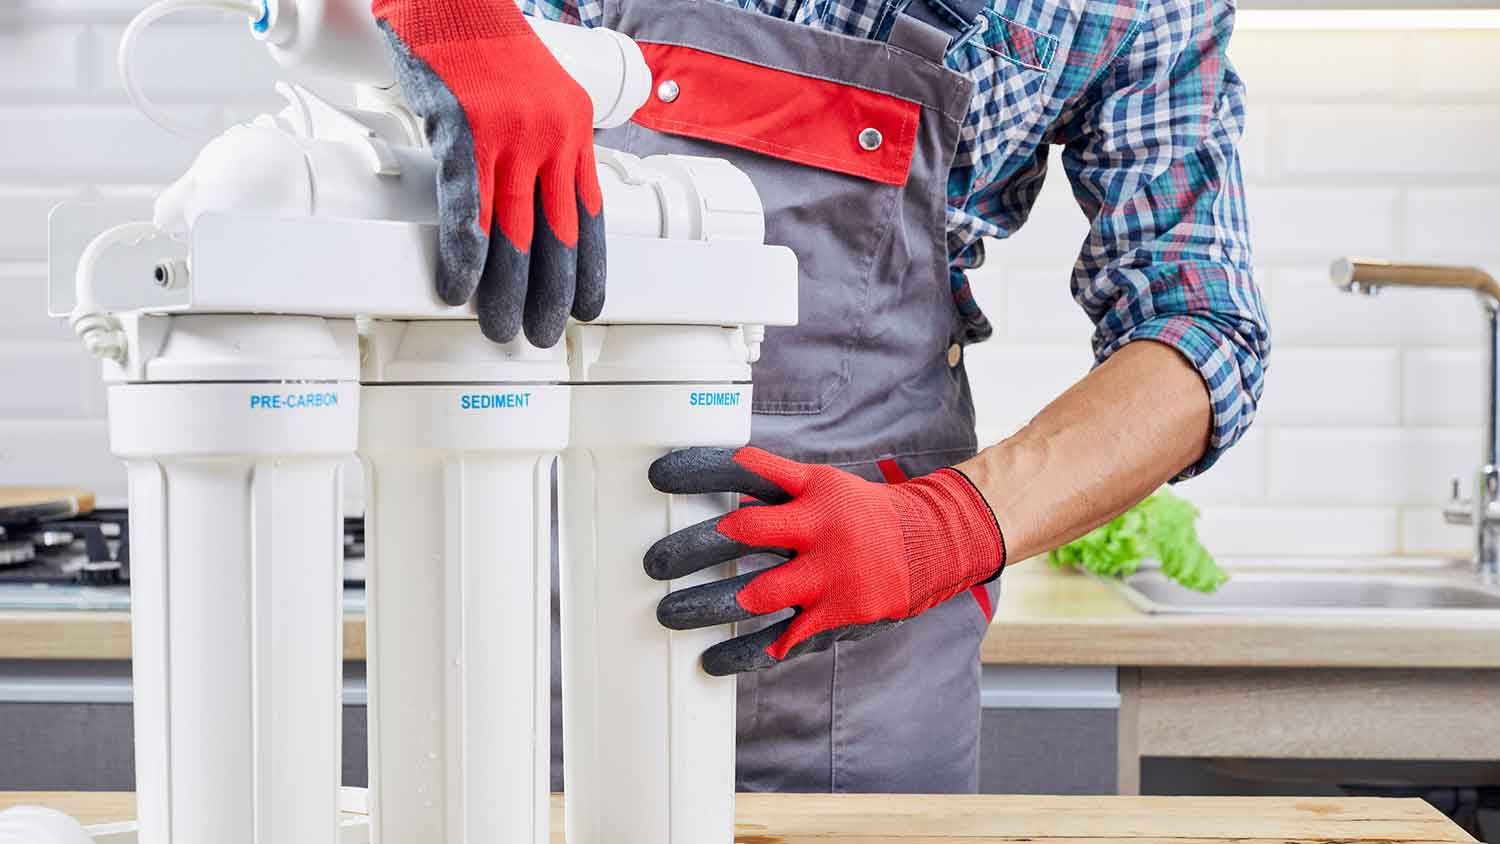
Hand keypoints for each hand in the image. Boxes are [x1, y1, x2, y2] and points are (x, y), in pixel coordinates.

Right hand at [373, 0, 604, 345]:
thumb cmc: (484, 45)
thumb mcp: (540, 95)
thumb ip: (544, 143)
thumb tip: (536, 193)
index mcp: (573, 131)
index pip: (589, 214)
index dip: (590, 268)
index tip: (588, 309)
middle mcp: (550, 136)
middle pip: (556, 234)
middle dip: (551, 294)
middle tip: (539, 335)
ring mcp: (508, 133)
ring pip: (513, 229)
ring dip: (506, 288)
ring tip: (498, 327)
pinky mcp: (463, 128)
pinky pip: (466, 204)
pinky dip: (464, 251)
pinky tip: (459, 285)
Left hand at [645, 447, 1005, 675]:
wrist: (934, 543)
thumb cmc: (864, 514)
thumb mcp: (824, 486)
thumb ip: (777, 490)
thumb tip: (725, 494)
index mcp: (812, 489)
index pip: (747, 471)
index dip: (701, 471)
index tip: (658, 477)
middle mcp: (819, 528)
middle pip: (743, 532)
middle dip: (691, 547)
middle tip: (655, 561)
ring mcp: (829, 573)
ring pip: (755, 593)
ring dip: (705, 605)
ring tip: (668, 613)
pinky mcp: (839, 613)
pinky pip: (781, 638)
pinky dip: (743, 652)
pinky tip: (711, 659)